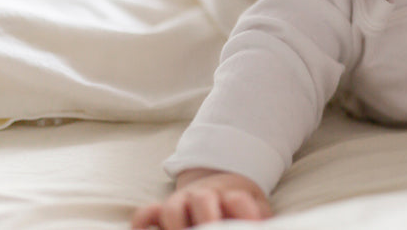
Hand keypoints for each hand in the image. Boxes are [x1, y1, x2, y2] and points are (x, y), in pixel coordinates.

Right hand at [132, 169, 271, 228]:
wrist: (218, 181)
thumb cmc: (239, 205)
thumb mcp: (257, 207)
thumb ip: (260, 217)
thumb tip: (264, 225)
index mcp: (231, 193)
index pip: (238, 200)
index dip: (245, 214)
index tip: (252, 225)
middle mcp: (204, 196)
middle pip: (202, 200)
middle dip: (207, 220)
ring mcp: (181, 202)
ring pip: (171, 208)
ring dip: (175, 226)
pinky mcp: (161, 211)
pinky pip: (145, 215)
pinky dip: (142, 225)